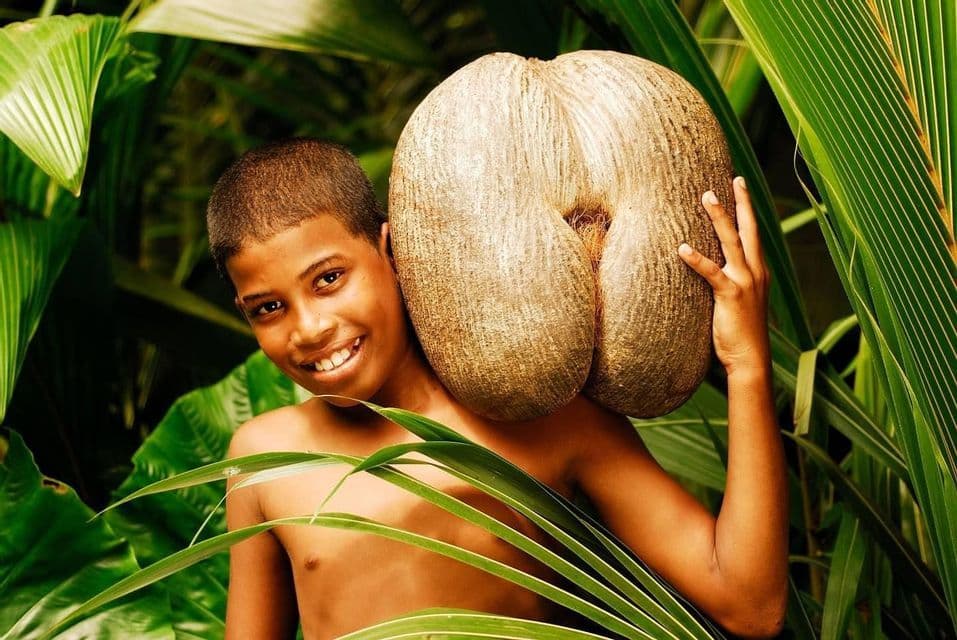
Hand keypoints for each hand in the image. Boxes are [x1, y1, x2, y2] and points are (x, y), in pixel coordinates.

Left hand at [678, 176, 770, 376]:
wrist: (750, 359)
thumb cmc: (741, 333)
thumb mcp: (740, 302)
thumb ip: (731, 283)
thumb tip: (713, 270)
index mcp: (758, 272)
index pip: (753, 233)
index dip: (748, 208)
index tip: (741, 186)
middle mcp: (755, 272)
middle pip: (748, 229)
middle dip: (740, 202)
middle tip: (733, 179)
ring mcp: (745, 282)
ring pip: (731, 241)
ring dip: (719, 217)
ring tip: (707, 196)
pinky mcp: (731, 295)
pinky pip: (711, 272)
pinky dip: (696, 259)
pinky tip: (682, 248)